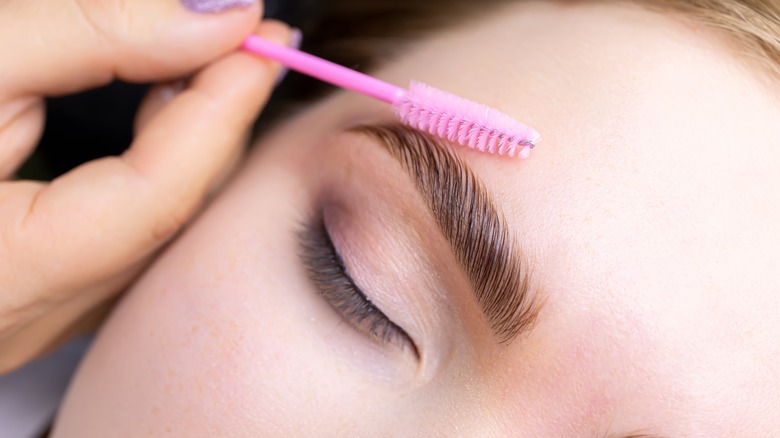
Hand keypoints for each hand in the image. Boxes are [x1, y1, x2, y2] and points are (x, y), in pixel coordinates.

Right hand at [0, 0, 290, 371]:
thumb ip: (91, 36)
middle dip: (214, 121)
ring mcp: (27, 316)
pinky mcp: (22, 296)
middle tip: (244, 46)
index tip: (266, 40)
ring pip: (150, 228)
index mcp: (9, 273)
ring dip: (183, 144)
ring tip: (202, 69)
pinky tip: (145, 120)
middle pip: (169, 212)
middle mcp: (28, 316)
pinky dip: (145, 174)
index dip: (225, 105)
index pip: (164, 187)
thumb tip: (212, 14)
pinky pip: (116, 238)